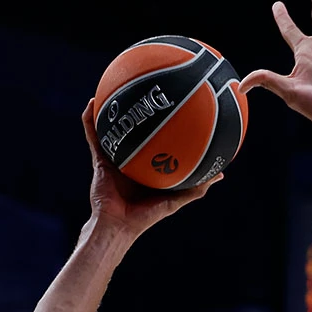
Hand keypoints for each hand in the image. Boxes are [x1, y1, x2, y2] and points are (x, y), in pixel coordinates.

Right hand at [79, 100, 221, 236]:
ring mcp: (115, 157)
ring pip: (113, 128)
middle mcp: (132, 158)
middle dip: (140, 110)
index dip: (165, 124)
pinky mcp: (99, 159)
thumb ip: (196, 188)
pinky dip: (90, 120)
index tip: (175, 105)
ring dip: (113, 108)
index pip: (159, 140)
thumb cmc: (146, 216)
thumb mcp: (175, 200)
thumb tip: (220, 174)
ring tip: (115, 85)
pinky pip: (94, 136)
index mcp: (148, 166)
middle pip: (136, 129)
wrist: (118, 225)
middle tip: (149, 89)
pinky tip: (93, 103)